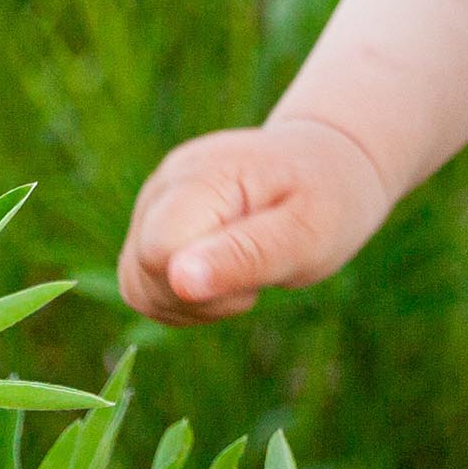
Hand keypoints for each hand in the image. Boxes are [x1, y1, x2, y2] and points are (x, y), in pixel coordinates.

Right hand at [117, 119, 391, 326]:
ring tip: (248, 269)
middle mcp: (168, 181)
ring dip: (193, 302)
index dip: (205, 281)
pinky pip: (145, 287)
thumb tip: (179, 280)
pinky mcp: (153, 224)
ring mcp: (156, 201)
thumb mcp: (306, 233)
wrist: (330, 166)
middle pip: (142, 273)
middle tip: (259, 271)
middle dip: (201, 297)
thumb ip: (244, 256)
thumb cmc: (328, 200)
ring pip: (137, 287)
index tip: (257, 265)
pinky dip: (185, 298)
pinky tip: (228, 273)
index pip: (160, 251)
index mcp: (205, 174)